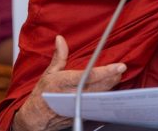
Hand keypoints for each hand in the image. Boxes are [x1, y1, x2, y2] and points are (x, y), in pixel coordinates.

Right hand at [12, 35, 126, 130]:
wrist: (36, 118)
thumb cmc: (42, 94)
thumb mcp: (48, 73)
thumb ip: (58, 56)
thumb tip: (60, 39)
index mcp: (63, 83)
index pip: (89, 76)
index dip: (106, 72)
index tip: (119, 66)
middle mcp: (71, 95)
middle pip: (100, 87)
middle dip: (113, 78)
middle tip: (121, 69)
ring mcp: (77, 106)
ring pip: (101, 96)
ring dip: (111, 86)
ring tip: (117, 76)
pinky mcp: (81, 113)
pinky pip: (97, 103)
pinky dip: (105, 95)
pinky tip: (109, 88)